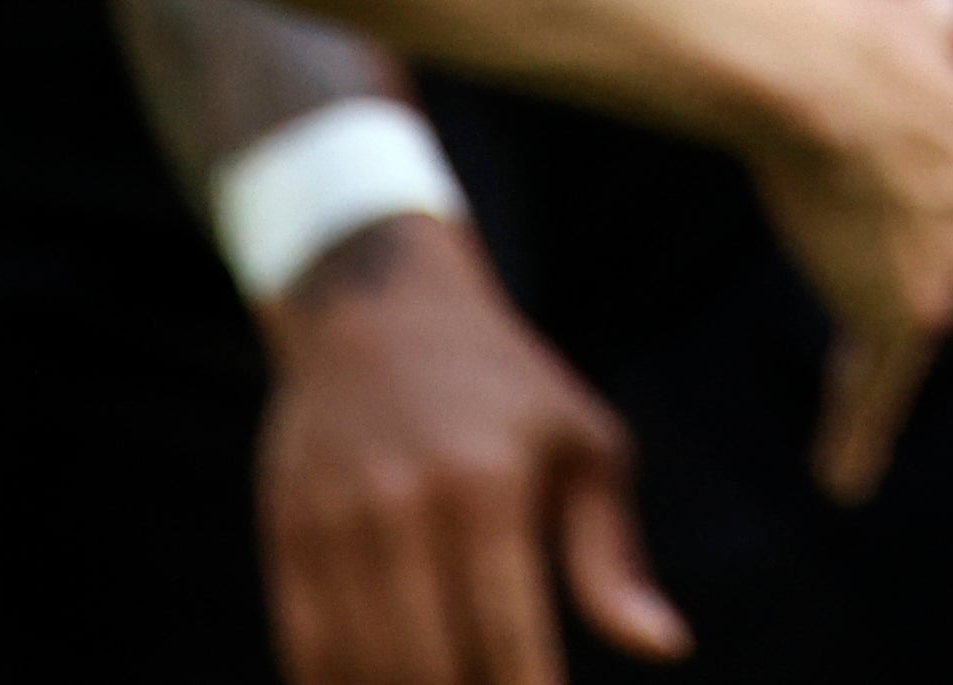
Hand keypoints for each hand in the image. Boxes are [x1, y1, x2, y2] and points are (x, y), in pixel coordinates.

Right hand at [259, 213, 687, 684]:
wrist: (378, 305)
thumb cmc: (508, 388)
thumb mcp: (584, 444)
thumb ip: (611, 556)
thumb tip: (664, 647)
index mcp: (489, 487)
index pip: (507, 638)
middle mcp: (404, 509)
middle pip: (427, 668)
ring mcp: (335, 524)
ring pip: (361, 669)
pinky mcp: (287, 535)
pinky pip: (305, 648)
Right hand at [727, 0, 952, 497]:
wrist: (823, 77)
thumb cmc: (852, 37)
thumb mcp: (918, 16)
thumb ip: (940, 17)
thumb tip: (948, 0)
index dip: (935, 201)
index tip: (903, 203)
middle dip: (913, 260)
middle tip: (858, 255)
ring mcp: (951, 271)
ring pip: (916, 316)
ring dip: (875, 330)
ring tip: (843, 379)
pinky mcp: (902, 315)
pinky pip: (881, 387)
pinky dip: (860, 435)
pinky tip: (846, 481)